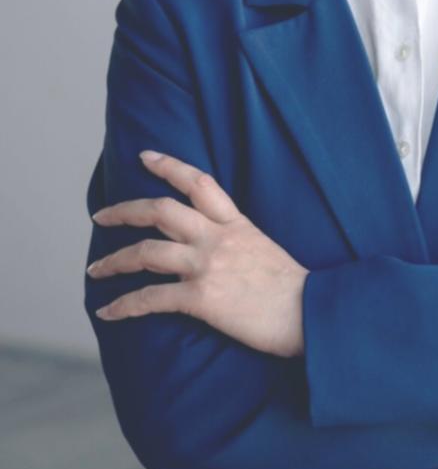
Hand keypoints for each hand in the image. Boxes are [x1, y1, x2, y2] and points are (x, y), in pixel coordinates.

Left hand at [89, 151, 307, 357]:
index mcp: (236, 224)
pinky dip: (124, 306)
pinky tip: (107, 312)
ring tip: (96, 269)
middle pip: (160, 212)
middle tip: (102, 215)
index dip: (169, 166)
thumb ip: (236, 241)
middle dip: (124, 211)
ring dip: (114, 261)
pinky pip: (150, 298)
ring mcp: (208, 266)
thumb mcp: (266, 248)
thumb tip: (213, 248)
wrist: (311, 311)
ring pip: (146, 253)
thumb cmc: (294, 288)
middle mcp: (218, 239)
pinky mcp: (201, 297)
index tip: (146, 157)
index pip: (199, 184)